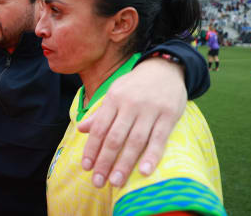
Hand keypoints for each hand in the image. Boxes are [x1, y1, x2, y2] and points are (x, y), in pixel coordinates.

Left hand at [77, 57, 185, 187]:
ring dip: (124, 164)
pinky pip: (159, 138)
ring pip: (135, 141)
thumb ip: (100, 112)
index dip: (91, 149)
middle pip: (114, 138)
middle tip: (98, 182)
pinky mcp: (169, 115)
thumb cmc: (136, 85)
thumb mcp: (114, 92)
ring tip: (116, 182)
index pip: (99, 128)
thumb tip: (80, 129)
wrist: (165, 67)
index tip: (86, 168)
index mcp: (114, 99)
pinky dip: (152, 155)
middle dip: (105, 161)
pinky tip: (144, 171)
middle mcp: (130, 104)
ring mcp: (150, 110)